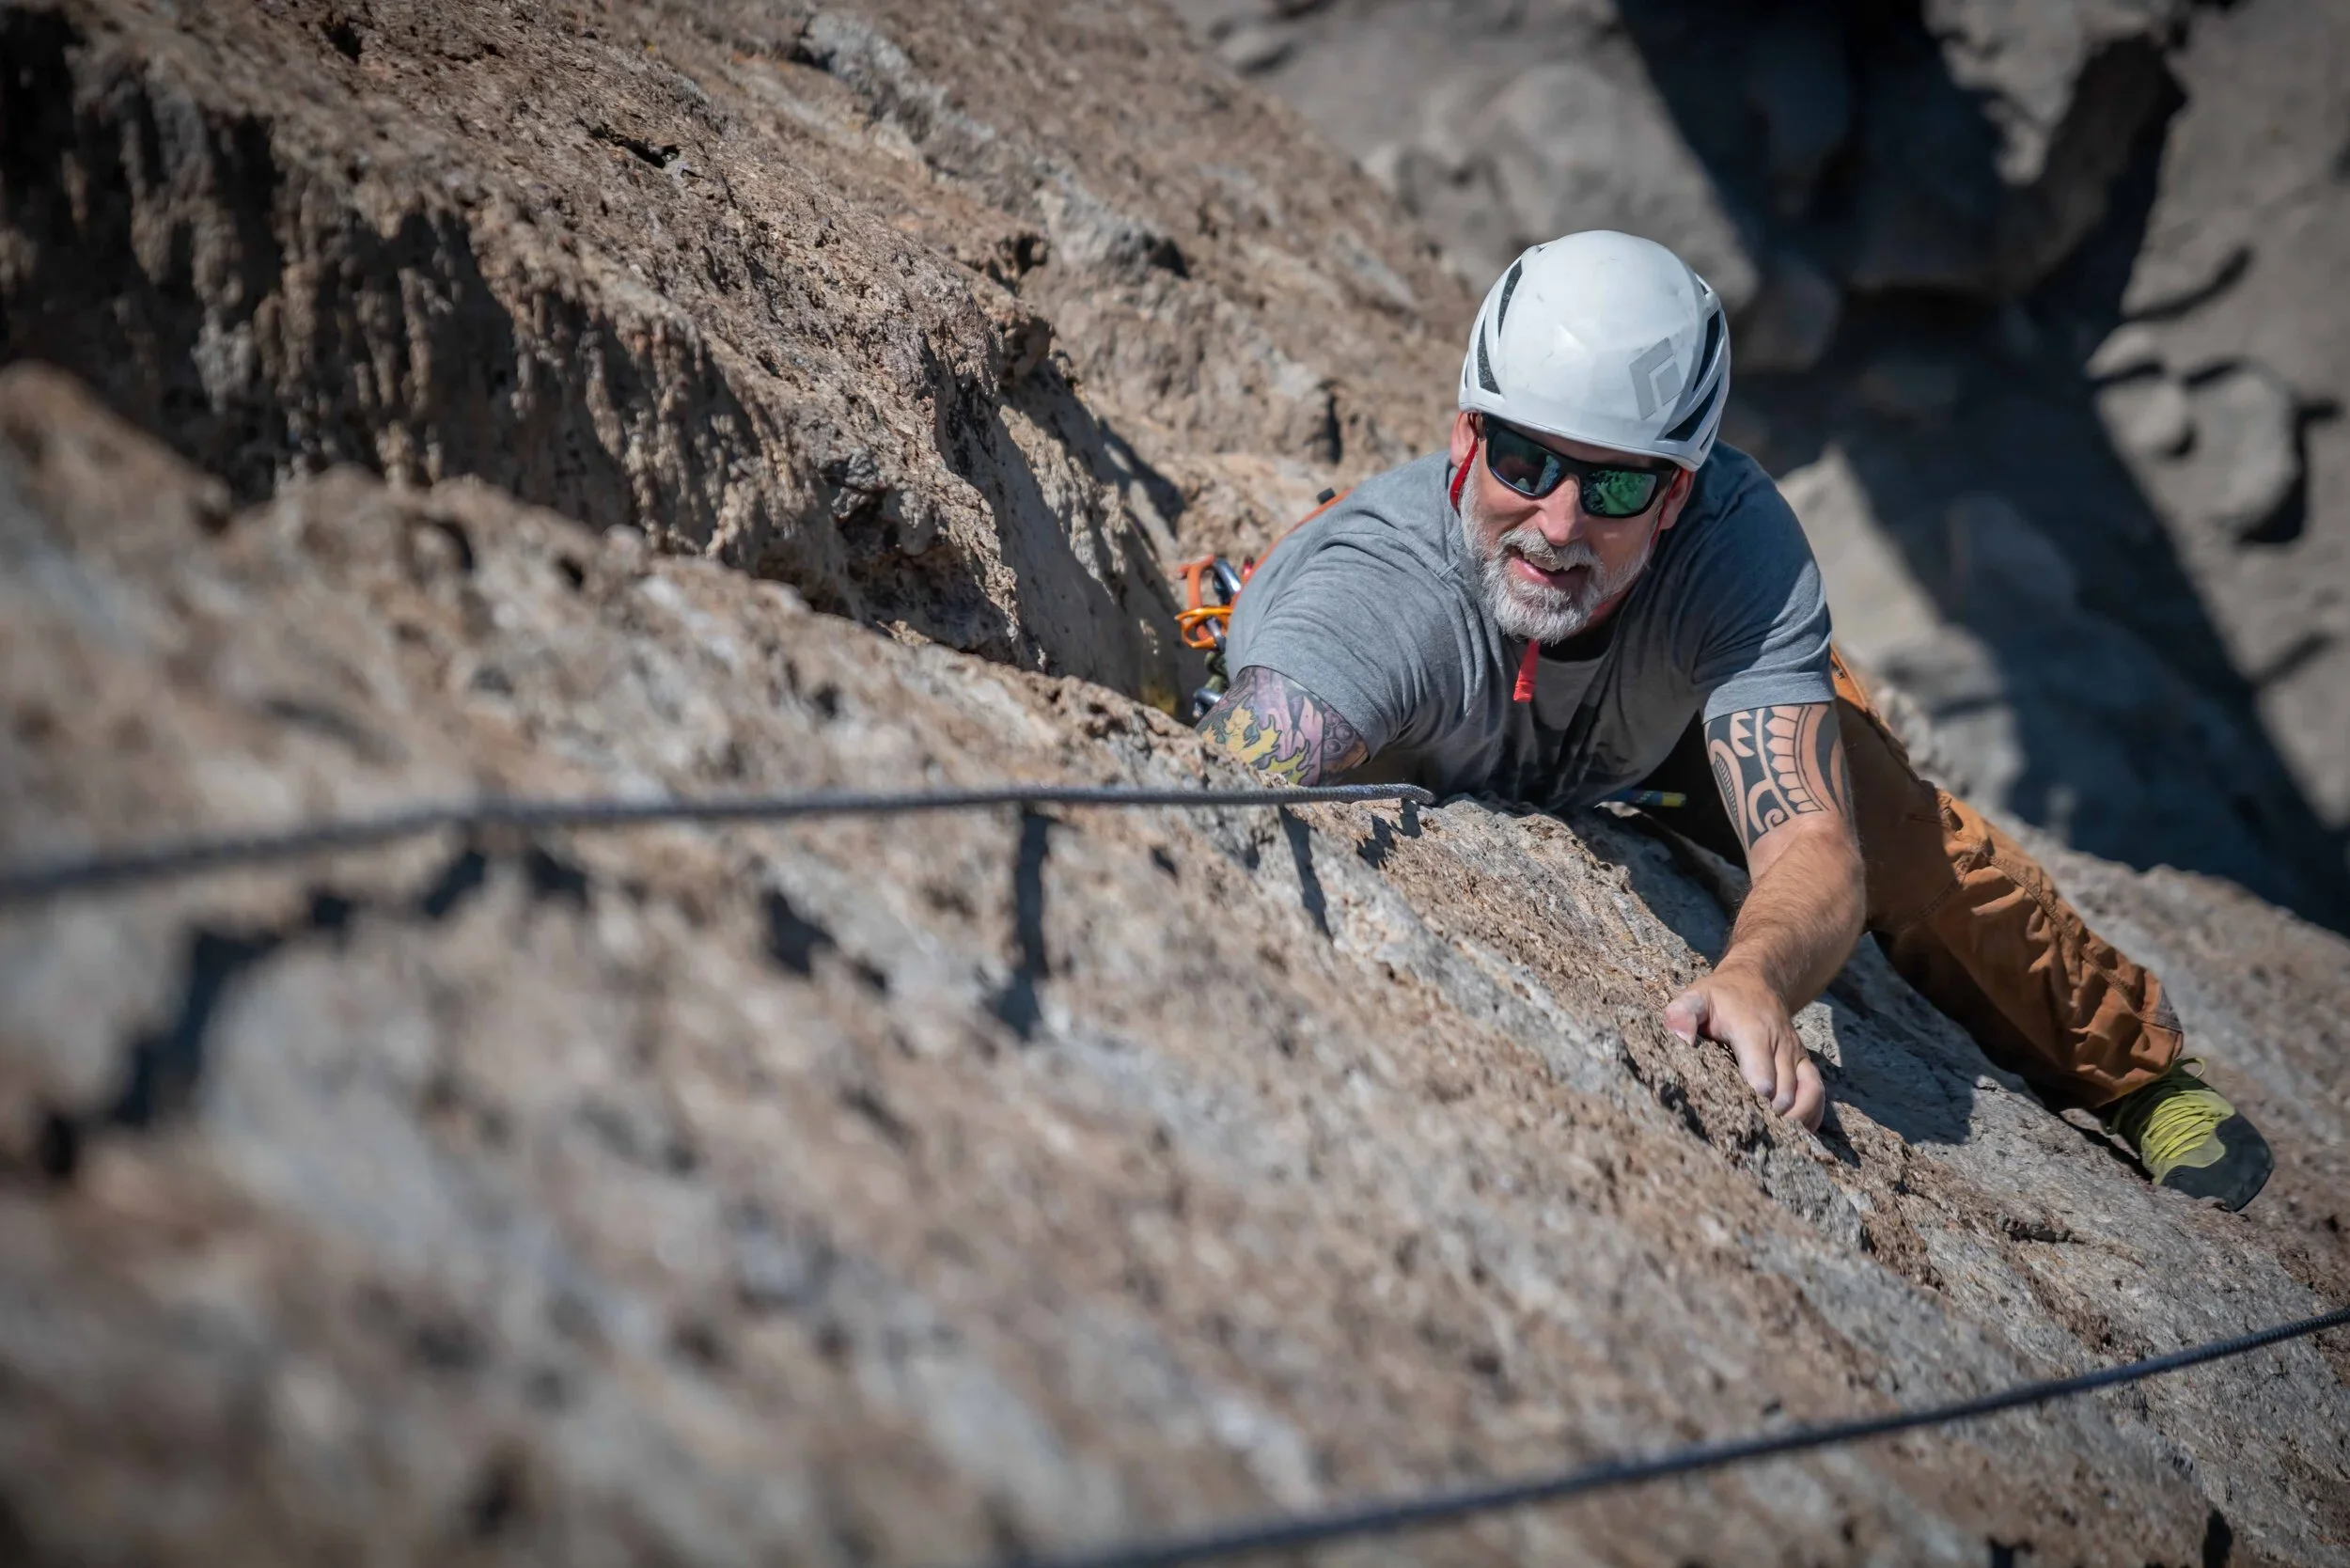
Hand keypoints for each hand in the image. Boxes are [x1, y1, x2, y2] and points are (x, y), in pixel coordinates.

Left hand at [1664, 968, 1825, 1129]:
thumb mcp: (1696, 997)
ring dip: (1795, 1118)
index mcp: (1753, 1031)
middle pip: (1785, 1091)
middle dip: (1772, 1116)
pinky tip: (1797, 1132)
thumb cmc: (1719, 998)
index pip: (1762, 1069)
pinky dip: (1812, 1114)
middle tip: (1754, 1133)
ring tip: (1775, 1136)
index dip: (1758, 1092)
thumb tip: (1680, 1039)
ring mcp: (1795, 1055)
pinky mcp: (1803, 1064)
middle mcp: (1780, 1044)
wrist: (1755, 983)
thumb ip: (1682, 1014)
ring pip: (1807, 1093)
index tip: (1749, 1110)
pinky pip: (1817, 1092)